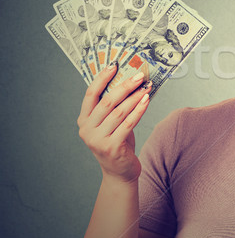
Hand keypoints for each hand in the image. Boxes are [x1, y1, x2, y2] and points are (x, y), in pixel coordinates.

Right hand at [77, 62, 151, 182]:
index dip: (102, 78)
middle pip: (107, 101)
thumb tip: (130, 81)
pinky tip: (147, 101)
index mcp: (84, 120)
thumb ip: (114, 107)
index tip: (115, 65)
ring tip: (146, 87)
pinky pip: (128, 124)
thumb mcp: (111, 124)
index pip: (90, 94)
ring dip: (135, 97)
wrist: (120, 172)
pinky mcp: (111, 147)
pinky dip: (139, 110)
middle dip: (125, 86)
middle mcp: (87, 130)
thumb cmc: (117, 142)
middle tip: (139, 76)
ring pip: (119, 112)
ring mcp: (98, 140)